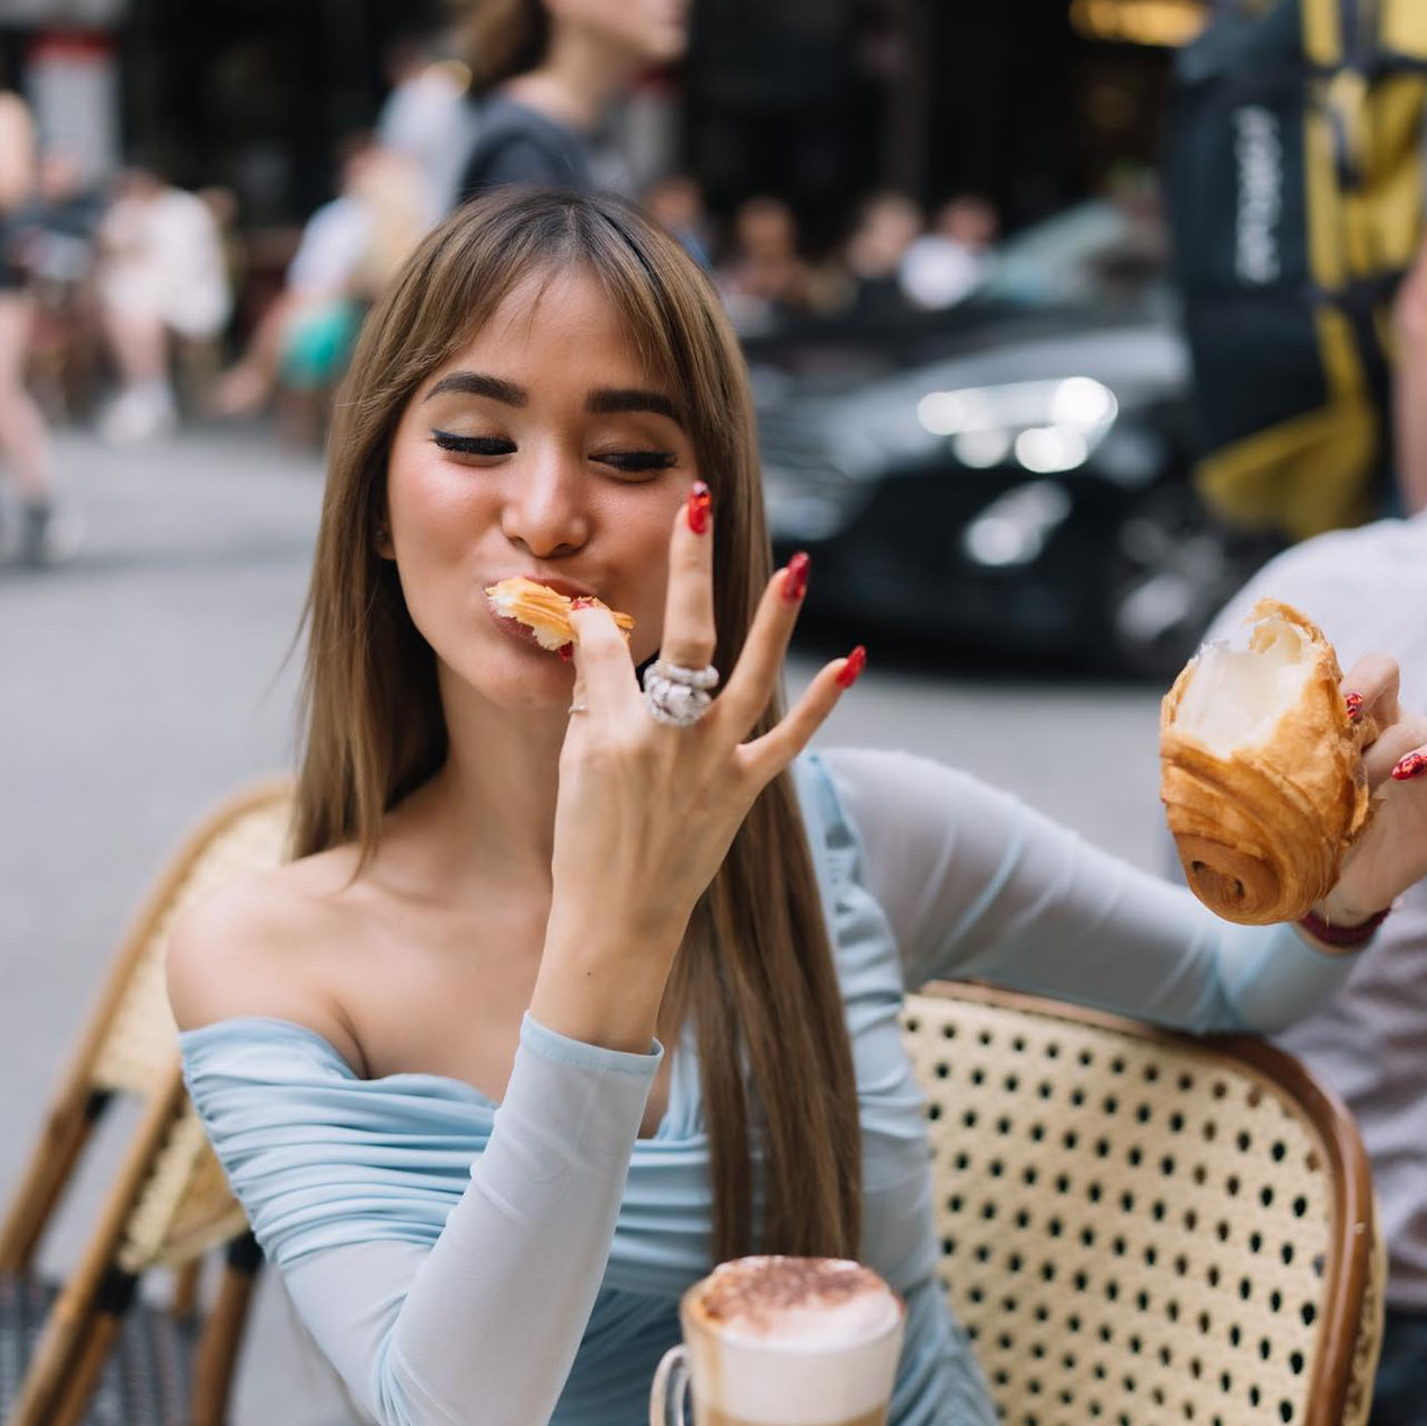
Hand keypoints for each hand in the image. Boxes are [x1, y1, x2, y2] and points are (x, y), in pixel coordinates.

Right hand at [530, 489, 856, 1049]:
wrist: (619, 919)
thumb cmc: (586, 845)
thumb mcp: (572, 767)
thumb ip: (592, 700)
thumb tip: (597, 640)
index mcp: (611, 731)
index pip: (604, 643)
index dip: (594, 616)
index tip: (589, 601)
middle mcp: (667, 739)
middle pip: (683, 635)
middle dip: (689, 565)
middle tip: (697, 506)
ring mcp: (712, 763)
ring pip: (750, 675)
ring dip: (777, 618)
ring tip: (800, 564)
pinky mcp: (744, 788)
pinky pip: (791, 740)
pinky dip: (824, 702)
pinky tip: (854, 660)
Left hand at [1318, 655, 1426, 924]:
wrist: (1339, 878)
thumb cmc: (1313, 824)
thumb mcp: (1299, 794)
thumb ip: (1300, 768)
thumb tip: (1267, 760)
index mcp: (1368, 724)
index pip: (1380, 673)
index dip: (1364, 682)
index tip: (1337, 713)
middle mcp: (1410, 738)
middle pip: (1418, 714)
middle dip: (1389, 739)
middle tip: (1356, 775)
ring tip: (1407, 776)